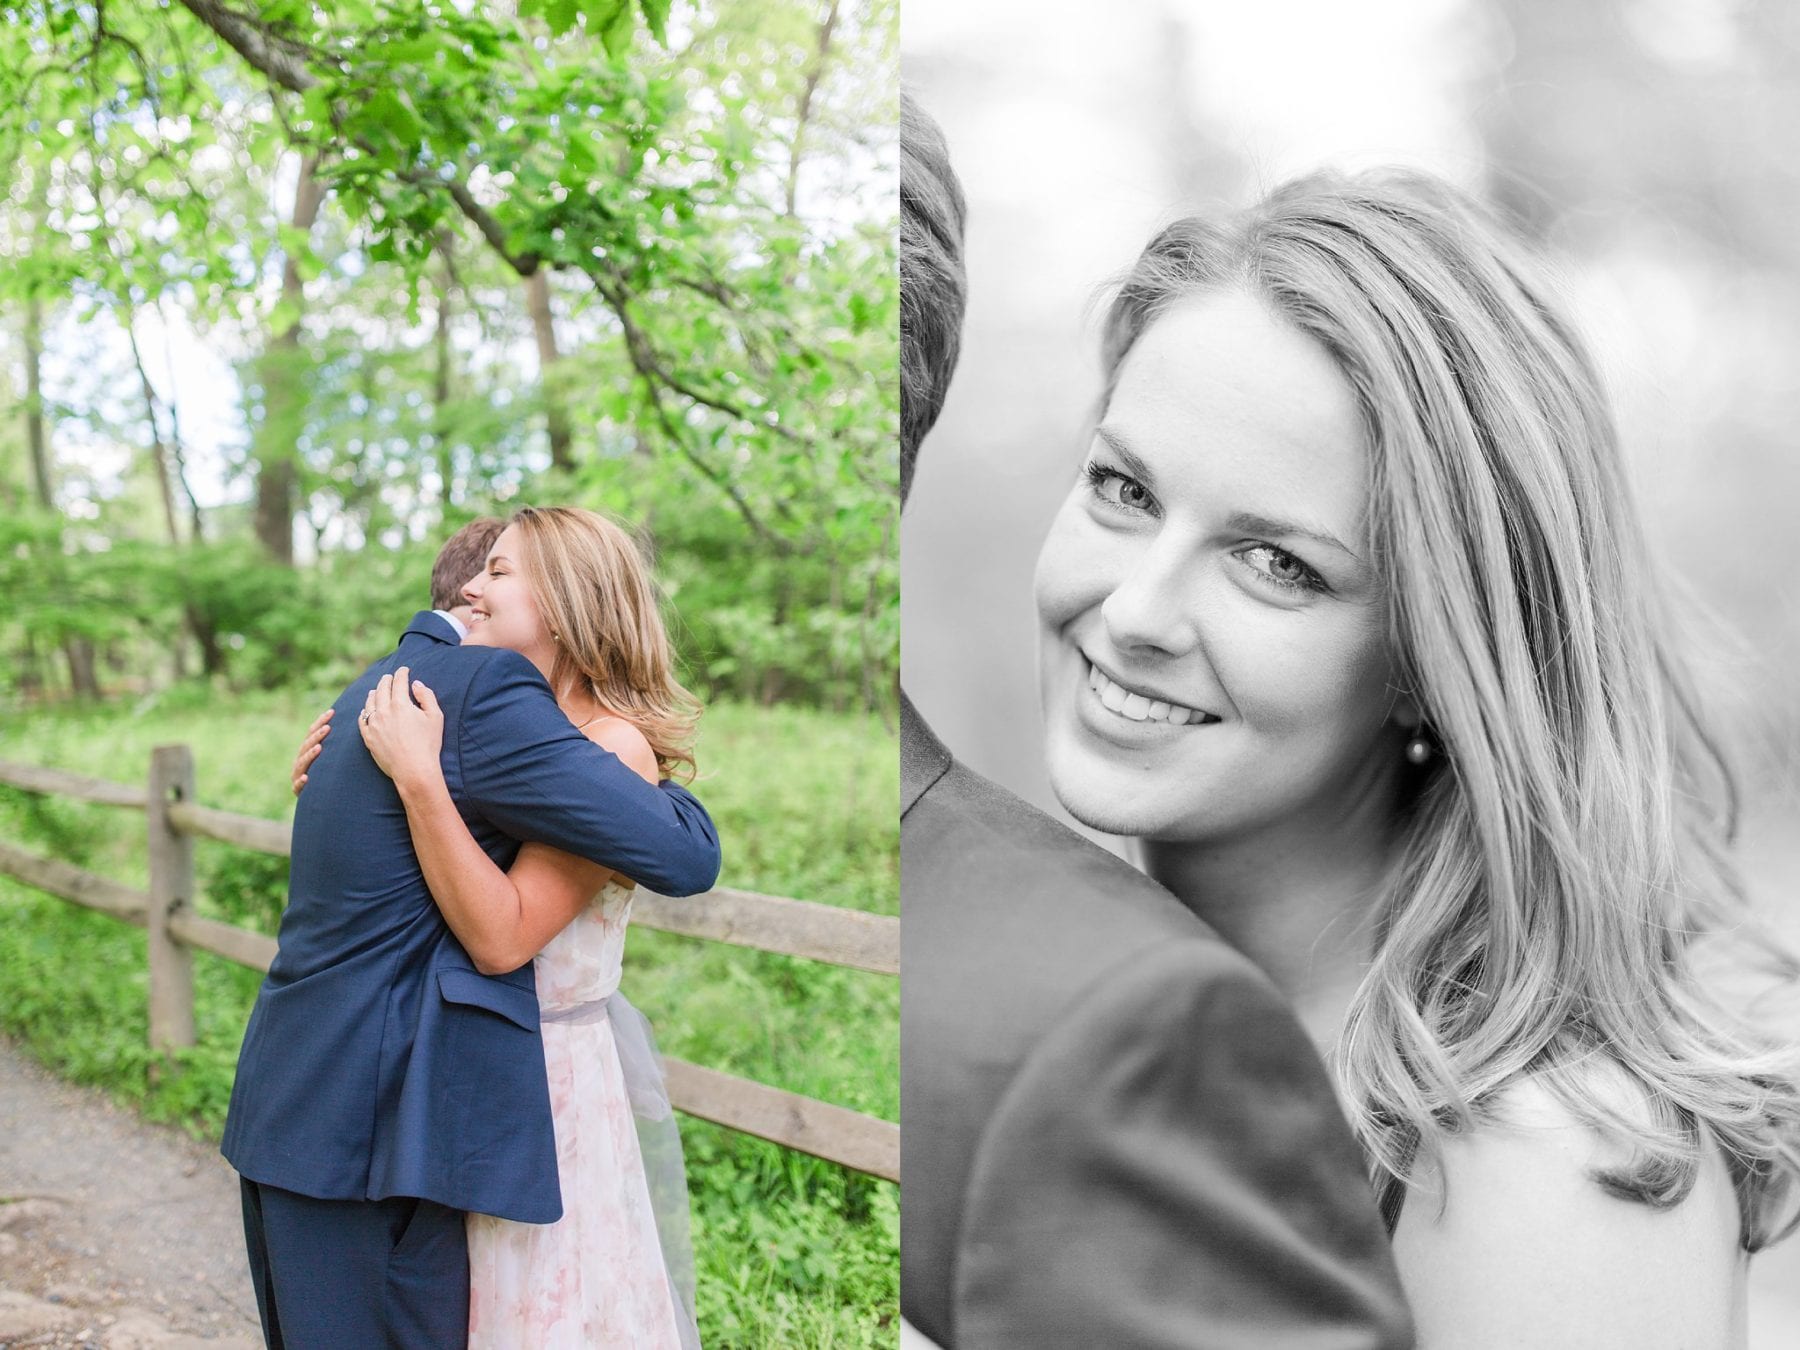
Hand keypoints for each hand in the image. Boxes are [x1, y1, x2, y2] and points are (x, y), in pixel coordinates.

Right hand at [291, 708, 332, 794]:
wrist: (320, 800)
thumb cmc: (330, 775)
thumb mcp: (333, 758)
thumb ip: (338, 743)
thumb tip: (357, 722)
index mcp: (308, 751)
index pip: (313, 733)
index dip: (321, 722)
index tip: (331, 712)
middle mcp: (301, 761)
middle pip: (307, 745)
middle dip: (317, 736)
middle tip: (328, 728)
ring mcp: (297, 775)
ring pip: (302, 763)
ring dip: (309, 755)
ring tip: (318, 748)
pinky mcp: (298, 790)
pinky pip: (297, 786)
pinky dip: (301, 781)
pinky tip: (306, 778)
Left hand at [359, 666, 445, 792]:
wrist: (413, 769)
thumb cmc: (428, 744)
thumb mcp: (435, 717)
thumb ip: (426, 696)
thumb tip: (416, 685)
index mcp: (401, 704)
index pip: (399, 682)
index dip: (402, 673)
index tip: (404, 669)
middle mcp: (384, 711)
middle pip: (382, 689)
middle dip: (386, 680)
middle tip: (389, 677)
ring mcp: (373, 724)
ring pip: (369, 703)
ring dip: (374, 693)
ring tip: (376, 690)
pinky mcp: (368, 737)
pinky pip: (362, 719)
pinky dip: (364, 711)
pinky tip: (366, 710)